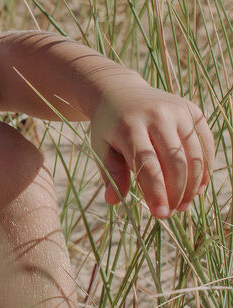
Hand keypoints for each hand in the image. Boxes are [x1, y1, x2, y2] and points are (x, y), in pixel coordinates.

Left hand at [89, 74, 212, 218]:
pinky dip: (205, 166)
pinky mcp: (191, 109)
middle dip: (177, 192)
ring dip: (193, 184)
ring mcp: (177, 110)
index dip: (156, 192)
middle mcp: (156, 115)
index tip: (160, 214)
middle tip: (173, 213)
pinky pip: (205, 141)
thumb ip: (111, 173)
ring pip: (194, 154)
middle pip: (175, 161)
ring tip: (185, 204)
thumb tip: (113, 201)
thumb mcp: (102, 147)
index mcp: (129, 126)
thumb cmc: (110, 127)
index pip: (148, 165)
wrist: (120, 92)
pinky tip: (199, 186)